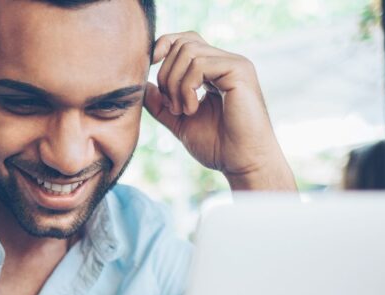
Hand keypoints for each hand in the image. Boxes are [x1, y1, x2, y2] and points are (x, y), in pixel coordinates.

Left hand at [144, 32, 295, 190]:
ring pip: (189, 52)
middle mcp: (226, 62)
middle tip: (171, 107)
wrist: (242, 163)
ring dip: (175, 84)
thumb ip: (162, 105)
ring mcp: (234, 64)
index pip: (186, 41)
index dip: (165, 46)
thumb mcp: (181, 123)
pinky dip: (187, 88)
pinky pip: (199, 65)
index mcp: (214, 71)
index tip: (150, 68)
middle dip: (166, 74)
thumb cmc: (218, 147)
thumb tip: (143, 85)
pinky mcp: (239, 71)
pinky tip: (192, 110)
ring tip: (182, 111)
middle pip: (183, 44)